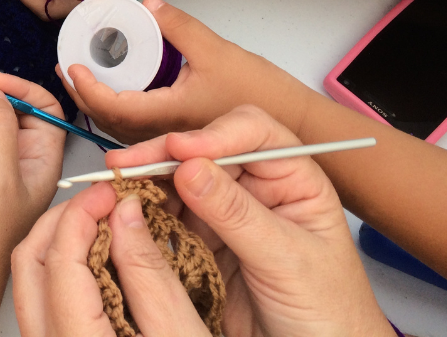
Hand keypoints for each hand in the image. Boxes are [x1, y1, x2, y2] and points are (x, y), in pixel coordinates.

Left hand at [13, 183, 212, 336]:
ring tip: (101, 219)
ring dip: (60, 239)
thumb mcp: (183, 334)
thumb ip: (150, 271)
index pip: (60, 262)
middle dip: (63, 219)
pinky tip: (97, 255)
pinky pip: (42, 300)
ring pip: (30, 281)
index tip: (109, 190)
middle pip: (30, 265)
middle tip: (101, 198)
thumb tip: (125, 212)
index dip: (82, 214)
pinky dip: (62, 266)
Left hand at [64, 0, 313, 143]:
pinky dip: (117, 110)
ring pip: (120, 129)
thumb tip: (149, 2)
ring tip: (83, 76)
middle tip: (68, 68)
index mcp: (169, 116)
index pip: (113, 108)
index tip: (73, 67)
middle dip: (83, 96)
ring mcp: (172, 139)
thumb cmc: (260, 92)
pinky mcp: (179, 136)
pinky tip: (114, 90)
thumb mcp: (216, 49)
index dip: (87, 90)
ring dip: (97, 104)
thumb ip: (179, 25)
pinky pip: (137, 130)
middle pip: (108, 122)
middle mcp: (166, 134)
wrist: (294, 122)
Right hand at [98, 107, 394, 336]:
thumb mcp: (288, 260)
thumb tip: (190, 168)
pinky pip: (167, 214)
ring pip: (179, 179)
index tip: (180, 149)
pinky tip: (126, 211)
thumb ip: (237, 214)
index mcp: (293, 178)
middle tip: (126, 163)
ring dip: (147, 179)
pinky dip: (144, 210)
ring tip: (116, 185)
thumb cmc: (330, 313)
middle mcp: (257, 187)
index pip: (252, 133)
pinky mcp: (203, 239)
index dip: (213, 134)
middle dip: (164, 153)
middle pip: (204, 149)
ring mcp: (227, 212)